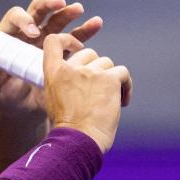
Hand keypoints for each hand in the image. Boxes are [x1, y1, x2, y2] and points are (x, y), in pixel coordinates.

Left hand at [0, 0, 102, 121]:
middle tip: (60, 3)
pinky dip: (85, 30)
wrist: (23, 112)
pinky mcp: (60, 53)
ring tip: (79, 9)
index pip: (14, 19)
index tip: (33, 32)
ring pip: (57, 22)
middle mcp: (26, 36)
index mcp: (8, 39)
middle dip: (48, 5)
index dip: (23, 21)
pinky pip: (74, 38)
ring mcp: (45, 42)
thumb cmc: (1, 98)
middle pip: (37, 12)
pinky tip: (96, 23)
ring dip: (68, 13)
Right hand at [41, 33, 132, 152]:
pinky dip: (126, 86)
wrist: (79, 140)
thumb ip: (62, 82)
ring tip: (110, 100)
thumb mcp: (53, 100)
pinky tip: (122, 102)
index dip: (67, 40)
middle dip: (95, 68)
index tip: (77, 46)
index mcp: (53, 73)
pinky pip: (122, 73)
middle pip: (88, 53)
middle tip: (97, 90)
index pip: (54, 41)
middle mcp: (71, 68)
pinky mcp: (110, 79)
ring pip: (107, 63)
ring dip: (111, 79)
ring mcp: (91, 72)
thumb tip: (78, 76)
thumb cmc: (68, 127)